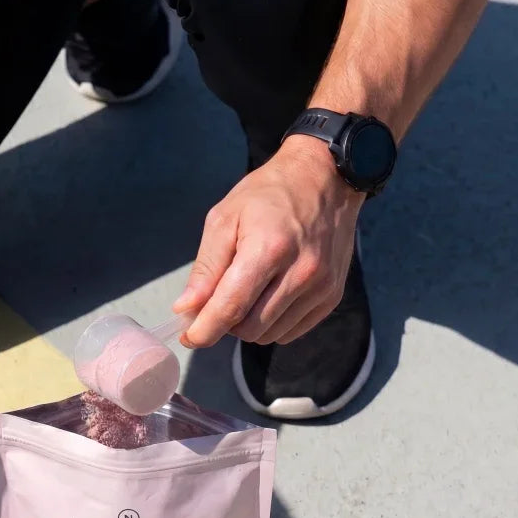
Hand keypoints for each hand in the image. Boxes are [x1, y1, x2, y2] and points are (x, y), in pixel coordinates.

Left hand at [174, 136, 364, 347]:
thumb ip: (205, 268)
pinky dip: (272, 324)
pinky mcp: (332, 296)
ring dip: (249, 325)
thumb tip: (186, 309)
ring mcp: (321, 287)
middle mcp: (301, 272)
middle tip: (219, 301)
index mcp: (269, 249)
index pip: (231, 307)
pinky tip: (268, 297)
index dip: (204, 330)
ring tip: (247, 293)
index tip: (188, 338)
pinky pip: (291, 332)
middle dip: (226, 323)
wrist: (325, 178)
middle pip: (249, 328)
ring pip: (269, 335)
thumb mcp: (224, 219)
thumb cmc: (268, 195)